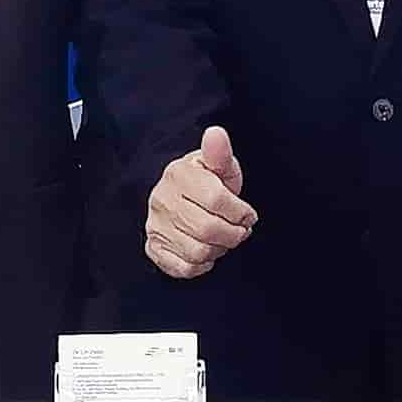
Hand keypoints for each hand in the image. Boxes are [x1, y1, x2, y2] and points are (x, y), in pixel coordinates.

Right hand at [144, 125, 255, 279]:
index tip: (248, 214)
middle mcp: (162, 200)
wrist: (179, 196)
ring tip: (223, 240)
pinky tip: (207, 253)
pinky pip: (182, 268)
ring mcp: (155, 225)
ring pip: (197, 252)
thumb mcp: (217, 164)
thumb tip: (216, 133)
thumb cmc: (206, 181)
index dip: (240, 212)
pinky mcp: (154, 247)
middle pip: (208, 230)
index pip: (216, 200)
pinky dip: (201, 266)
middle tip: (240, 231)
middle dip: (233, 235)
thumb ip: (220, 153)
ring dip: (219, 250)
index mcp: (178, 175)